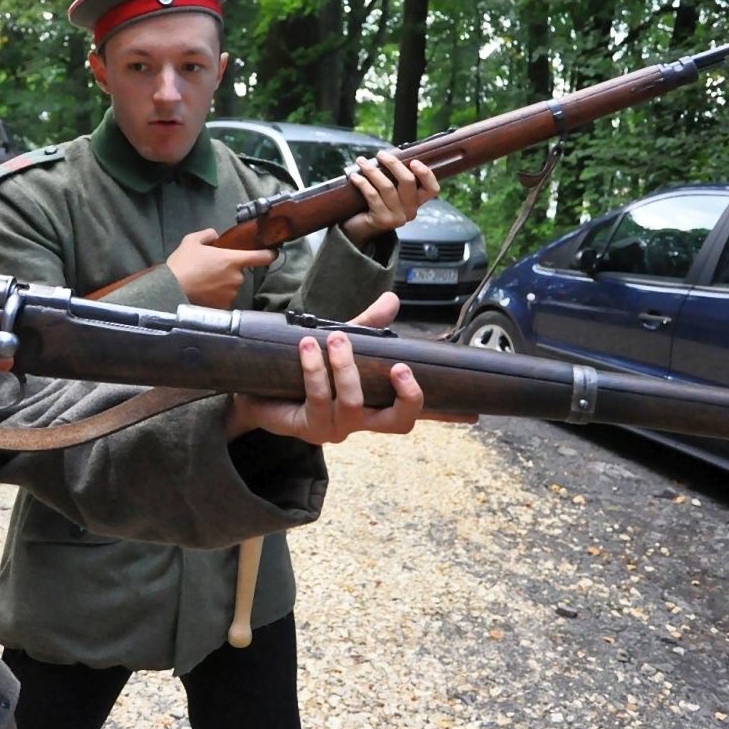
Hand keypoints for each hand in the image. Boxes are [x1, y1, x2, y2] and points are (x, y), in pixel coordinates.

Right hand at [167, 228, 277, 308]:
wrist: (172, 289)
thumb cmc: (183, 264)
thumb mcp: (192, 240)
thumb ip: (208, 235)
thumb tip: (216, 237)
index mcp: (233, 260)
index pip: (261, 257)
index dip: (269, 254)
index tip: (272, 253)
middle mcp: (236, 278)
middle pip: (240, 272)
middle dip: (229, 270)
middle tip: (211, 268)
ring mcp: (231, 294)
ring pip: (232, 286)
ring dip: (223, 283)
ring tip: (205, 281)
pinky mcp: (224, 306)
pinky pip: (225, 298)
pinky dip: (218, 295)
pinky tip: (204, 292)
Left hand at [225, 291, 475, 438]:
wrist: (252, 392)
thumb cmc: (299, 372)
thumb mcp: (338, 344)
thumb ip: (365, 327)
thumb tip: (392, 300)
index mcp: (374, 404)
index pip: (415, 410)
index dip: (446, 413)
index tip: (476, 412)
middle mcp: (361, 422)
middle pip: (400, 424)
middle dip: (407, 397)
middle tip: (400, 369)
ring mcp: (336, 428)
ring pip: (355, 404)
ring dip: (346, 368)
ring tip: (335, 339)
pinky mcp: (308, 428)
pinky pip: (319, 398)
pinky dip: (316, 369)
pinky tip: (307, 347)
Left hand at [340, 152, 439, 246]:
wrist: (359, 229)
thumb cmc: (375, 205)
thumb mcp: (389, 191)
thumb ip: (394, 178)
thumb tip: (388, 156)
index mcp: (417, 201)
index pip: (432, 188)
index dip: (426, 174)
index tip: (414, 161)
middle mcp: (411, 211)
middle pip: (408, 182)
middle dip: (393, 164)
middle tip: (380, 154)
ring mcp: (398, 217)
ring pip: (388, 187)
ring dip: (373, 171)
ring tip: (361, 161)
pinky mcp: (383, 220)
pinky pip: (373, 196)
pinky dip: (363, 184)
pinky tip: (355, 176)